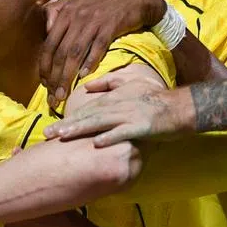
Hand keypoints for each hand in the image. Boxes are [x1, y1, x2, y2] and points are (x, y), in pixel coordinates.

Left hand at [38, 0, 165, 110]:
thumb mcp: (76, 2)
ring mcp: (93, 20)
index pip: (48, 44)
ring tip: (63, 95)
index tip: (44, 84)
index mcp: (64, 11)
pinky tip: (84, 77)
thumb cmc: (102, 2)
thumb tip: (45, 32)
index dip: (44, 67)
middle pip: (60, 52)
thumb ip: (58, 14)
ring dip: (67, 76)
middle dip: (54, 78)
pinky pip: (98, 47)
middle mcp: (76, 15)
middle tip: (52, 97)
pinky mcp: (111, 25)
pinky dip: (90, 62)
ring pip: (75, 53)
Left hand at [43, 73, 190, 145]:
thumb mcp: (129, 83)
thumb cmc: (153, 97)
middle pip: (87, 117)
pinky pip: (124, 132)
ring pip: (100, 123)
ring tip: (63, 137)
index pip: (85, 110)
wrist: (179, 106)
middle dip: (66, 126)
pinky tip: (97, 143)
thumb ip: (108, 83)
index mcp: (112, 99)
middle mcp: (117, 106)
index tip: (50, 129)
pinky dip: (111, 137)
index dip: (67, 119)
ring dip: (80, 130)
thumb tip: (87, 86)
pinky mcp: (142, 126)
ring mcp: (129, 116)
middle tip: (46, 135)